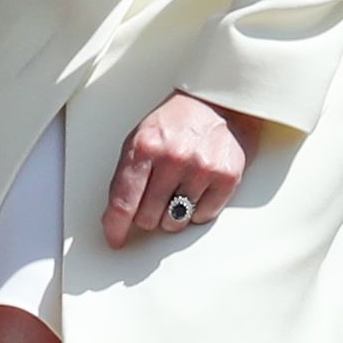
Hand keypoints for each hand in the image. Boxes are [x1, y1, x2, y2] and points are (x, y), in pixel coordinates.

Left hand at [103, 92, 260, 250]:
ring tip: (177, 190)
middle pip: (148, 217)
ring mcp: (201, 168)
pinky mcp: (227, 178)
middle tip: (154, 199)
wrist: (219, 103)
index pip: (123, 200)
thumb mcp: (140, 138)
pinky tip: (197, 189)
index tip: (114, 239)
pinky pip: (203, 217)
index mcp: (144, 147)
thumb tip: (115, 216)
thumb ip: (127, 175)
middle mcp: (172, 158)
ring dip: (172, 215)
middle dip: (147, 216)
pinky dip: (198, 210)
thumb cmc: (175, 122)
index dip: (116, 226)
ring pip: (175, 221)